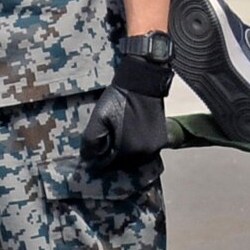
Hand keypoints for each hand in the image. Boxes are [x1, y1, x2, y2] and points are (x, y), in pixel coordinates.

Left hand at [80, 53, 171, 172]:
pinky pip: (147, 152)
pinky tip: (131, 137)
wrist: (142, 84)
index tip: (95, 151)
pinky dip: (138, 148)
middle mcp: (144, 153)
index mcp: (127, 150)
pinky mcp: (162, 140)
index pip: (109, 165)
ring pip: (136, 159)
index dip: (99, 159)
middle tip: (107, 143)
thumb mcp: (98, 118)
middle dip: (113, 157)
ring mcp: (155, 147)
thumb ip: (91, 141)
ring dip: (126, 154)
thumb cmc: (118, 99)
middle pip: (124, 164)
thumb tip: (86, 159)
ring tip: (119, 139)